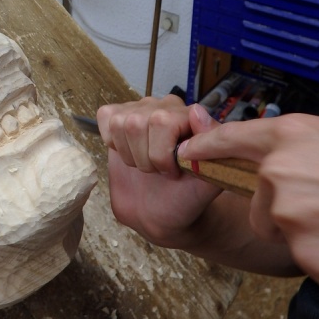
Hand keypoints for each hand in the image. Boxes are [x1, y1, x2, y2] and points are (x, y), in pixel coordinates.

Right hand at [97, 95, 220, 245]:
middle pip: (136, 123)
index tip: (172, 172)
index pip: (162, 122)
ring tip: (144, 165)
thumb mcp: (208, 181)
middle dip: (144, 158)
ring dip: (129, 154)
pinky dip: (112, 141)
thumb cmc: (185, 198)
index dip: (160, 154)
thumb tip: (197, 112)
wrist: (160, 213)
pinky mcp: (118, 117)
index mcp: (189, 116)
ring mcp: (141, 109)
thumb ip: (212, 148)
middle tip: (157, 171)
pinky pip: (105, 117)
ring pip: (119, 123)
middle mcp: (165, 106)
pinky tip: (126, 152)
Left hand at [178, 110, 318, 296]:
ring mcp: (293, 219)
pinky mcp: (310, 259)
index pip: (231, 139)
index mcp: (291, 136)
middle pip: (257, 203)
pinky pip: (310, 261)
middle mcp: (281, 174)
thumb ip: (316, 136)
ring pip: (283, 234)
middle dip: (283, 209)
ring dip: (310, 235)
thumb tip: (302, 141)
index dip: (206, 146)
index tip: (186, 154)